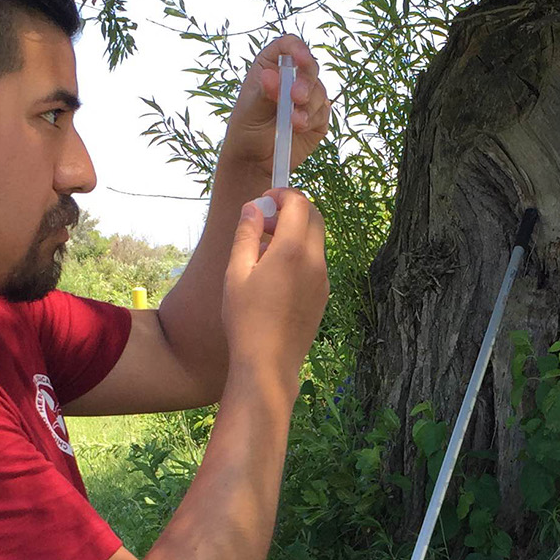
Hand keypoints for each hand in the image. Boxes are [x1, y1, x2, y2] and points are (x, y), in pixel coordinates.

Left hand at [220, 35, 330, 177]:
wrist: (254, 160)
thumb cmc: (247, 129)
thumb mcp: (251, 109)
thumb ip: (264, 92)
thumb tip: (270, 76)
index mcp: (271, 66)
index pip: (288, 46)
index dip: (297, 48)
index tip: (300, 58)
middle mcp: (292, 78)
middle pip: (309, 67)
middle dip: (306, 82)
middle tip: (297, 98)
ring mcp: (308, 98)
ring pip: (320, 92)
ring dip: (308, 106)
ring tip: (293, 122)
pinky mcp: (317, 118)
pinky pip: (323, 113)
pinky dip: (313, 119)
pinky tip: (299, 128)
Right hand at [222, 188, 328, 380]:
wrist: (268, 363)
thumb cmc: (245, 319)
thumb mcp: (236, 272)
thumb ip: (246, 234)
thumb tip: (254, 208)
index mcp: (292, 250)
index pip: (299, 203)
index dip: (281, 195)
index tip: (263, 201)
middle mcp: (315, 261)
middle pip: (314, 218)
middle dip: (291, 210)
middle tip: (263, 222)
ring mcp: (323, 280)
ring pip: (315, 241)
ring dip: (295, 233)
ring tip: (264, 249)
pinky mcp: (323, 296)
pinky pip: (315, 263)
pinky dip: (300, 254)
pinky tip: (275, 273)